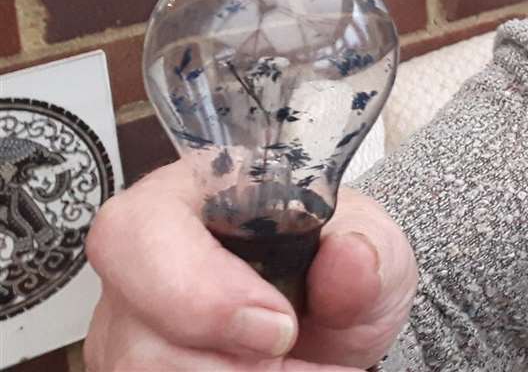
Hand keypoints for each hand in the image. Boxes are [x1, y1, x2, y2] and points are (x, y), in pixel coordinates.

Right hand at [84, 161, 417, 370]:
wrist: (340, 322)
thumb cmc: (344, 264)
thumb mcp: (376, 247)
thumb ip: (369, 249)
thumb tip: (348, 257)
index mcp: (198, 193)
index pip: (140, 229)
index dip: (199, 290)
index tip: (279, 326)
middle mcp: (145, 260)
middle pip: (135, 327)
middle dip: (225, 360)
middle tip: (291, 352)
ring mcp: (133, 325)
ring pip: (144, 371)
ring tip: (295, 364)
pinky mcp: (141, 366)